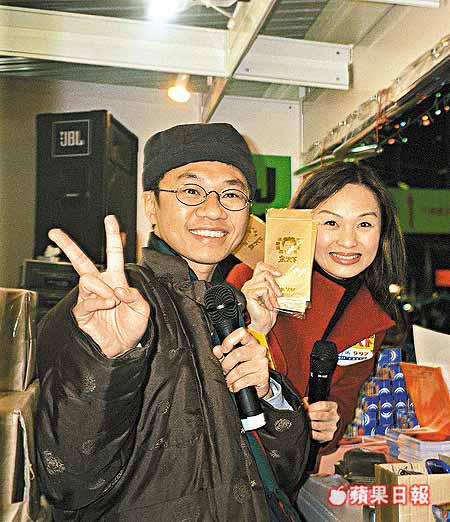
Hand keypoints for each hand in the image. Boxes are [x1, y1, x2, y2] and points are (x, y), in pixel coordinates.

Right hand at [48, 215, 149, 357]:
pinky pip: (87, 300)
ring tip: (112, 299)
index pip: (113, 253)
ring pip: (87, 280)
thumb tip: (119, 288)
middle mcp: (101, 285)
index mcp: (116, 278)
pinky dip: (99, 301)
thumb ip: (135, 295)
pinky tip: (108, 304)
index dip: (113, 235)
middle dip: (68, 246)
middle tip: (55, 233)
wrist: (124, 348)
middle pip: (81, 261)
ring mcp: (89, 297)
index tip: (110, 219)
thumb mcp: (143, 308)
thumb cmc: (132, 326)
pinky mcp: (82, 311)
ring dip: (101, 288)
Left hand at [212, 328, 270, 398]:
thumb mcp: (233, 357)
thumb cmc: (244, 365)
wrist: (258, 382)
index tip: (223, 349)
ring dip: (230, 378)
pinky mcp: (263, 375)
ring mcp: (262, 362)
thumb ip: (223, 352)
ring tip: (228, 380)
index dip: (230, 340)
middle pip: (238, 354)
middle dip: (226, 364)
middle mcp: (258, 350)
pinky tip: (234, 386)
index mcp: (250, 341)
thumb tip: (216, 350)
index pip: (242, 333)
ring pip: (240, 370)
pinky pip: (245, 380)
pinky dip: (236, 385)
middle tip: (223, 370)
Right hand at [241, 262, 281, 334]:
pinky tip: (268, 305)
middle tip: (279, 295)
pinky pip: (263, 289)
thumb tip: (282, 278)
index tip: (279, 274)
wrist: (262, 325)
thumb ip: (274, 285)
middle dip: (275, 284)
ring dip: (272, 294)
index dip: (270, 267)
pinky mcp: (248, 294)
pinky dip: (268, 298)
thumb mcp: (274, 296)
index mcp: (255, 283)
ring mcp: (248, 288)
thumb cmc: (267, 314)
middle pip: (265, 273)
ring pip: (265, 282)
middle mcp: (250, 284)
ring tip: (272, 303)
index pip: (260, 266)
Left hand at [305, 400, 339, 442]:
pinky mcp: (329, 436)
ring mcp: (333, 427)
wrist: (324, 426)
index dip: (314, 406)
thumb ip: (308, 403)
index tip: (307, 408)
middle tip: (305, 416)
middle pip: (322, 415)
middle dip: (312, 415)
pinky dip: (313, 433)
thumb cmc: (318, 412)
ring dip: (312, 424)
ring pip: (321, 425)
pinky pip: (320, 435)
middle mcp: (335, 416)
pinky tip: (309, 431)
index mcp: (333, 406)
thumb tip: (303, 401)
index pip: (324, 405)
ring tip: (306, 423)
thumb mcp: (315, 406)